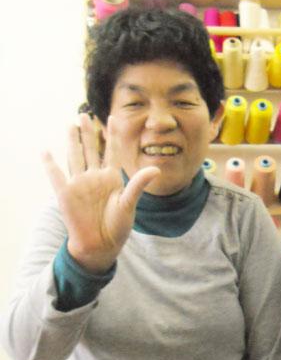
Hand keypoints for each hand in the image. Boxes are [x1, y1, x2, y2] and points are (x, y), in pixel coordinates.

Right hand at [43, 114, 159, 272]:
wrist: (101, 245)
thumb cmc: (117, 227)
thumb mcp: (130, 204)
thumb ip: (138, 184)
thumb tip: (155, 169)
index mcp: (112, 178)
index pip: (112, 151)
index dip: (112, 135)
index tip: (113, 117)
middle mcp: (95, 177)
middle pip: (90, 149)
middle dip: (88, 132)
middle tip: (85, 113)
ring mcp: (80, 184)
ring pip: (75, 156)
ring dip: (73, 141)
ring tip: (71, 124)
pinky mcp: (65, 194)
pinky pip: (56, 175)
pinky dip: (50, 163)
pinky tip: (45, 151)